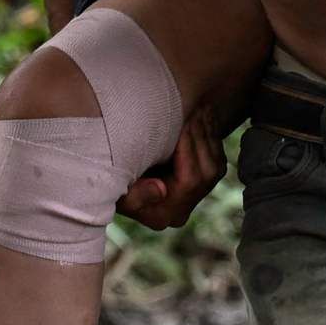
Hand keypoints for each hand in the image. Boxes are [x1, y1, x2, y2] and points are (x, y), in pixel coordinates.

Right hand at [118, 105, 227, 229]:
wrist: (112, 175)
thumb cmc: (109, 178)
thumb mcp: (114, 187)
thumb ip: (134, 194)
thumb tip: (160, 189)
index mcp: (163, 215)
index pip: (189, 182)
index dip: (188, 151)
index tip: (183, 124)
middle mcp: (182, 211)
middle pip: (206, 172)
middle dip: (200, 139)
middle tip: (195, 111)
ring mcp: (195, 199)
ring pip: (214, 164)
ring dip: (208, 135)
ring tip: (200, 109)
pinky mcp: (203, 185)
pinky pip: (216, 159)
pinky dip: (211, 137)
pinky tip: (203, 117)